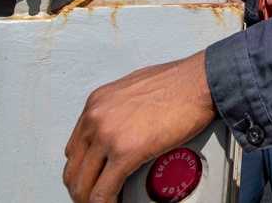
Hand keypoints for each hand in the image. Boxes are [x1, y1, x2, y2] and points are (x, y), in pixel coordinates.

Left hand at [63, 52, 215, 202]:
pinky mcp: (125, 153)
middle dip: (81, 187)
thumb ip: (120, 109)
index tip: (92, 176)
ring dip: (90, 198)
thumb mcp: (134, 88)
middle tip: (93, 196)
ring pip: (83, 183)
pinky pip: (104, 190)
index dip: (82, 168)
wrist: (197, 82)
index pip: (75, 147)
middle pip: (73, 168)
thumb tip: (124, 126)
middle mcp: (95, 118)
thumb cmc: (176, 82)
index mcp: (96, 103)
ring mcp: (107, 136)